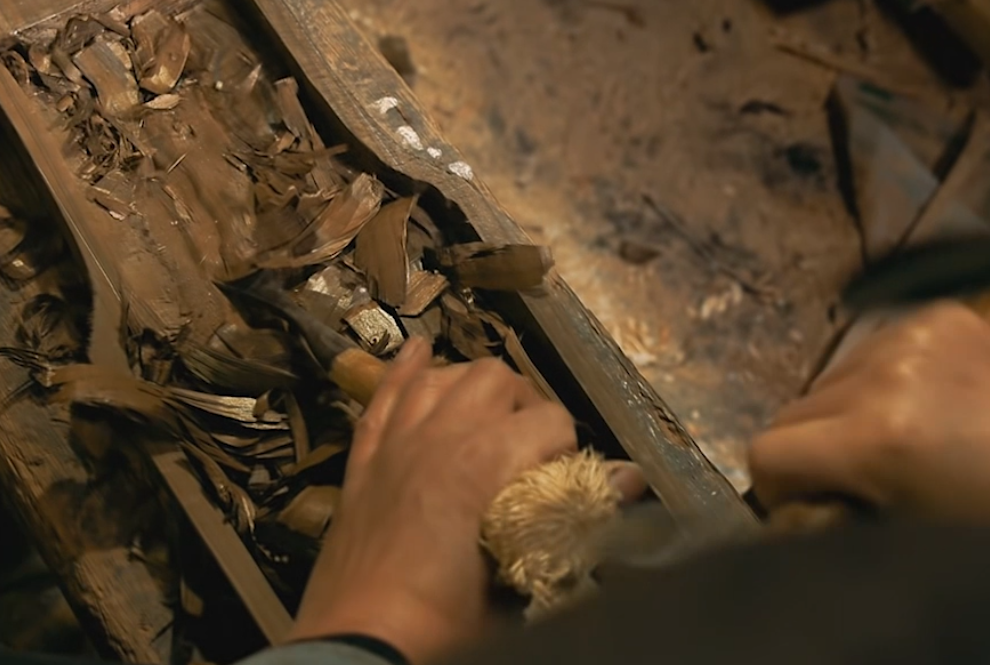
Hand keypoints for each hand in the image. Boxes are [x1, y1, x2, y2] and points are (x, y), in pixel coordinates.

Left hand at [289, 339, 577, 661]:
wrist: (360, 646)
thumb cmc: (443, 622)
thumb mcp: (520, 574)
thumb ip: (570, 518)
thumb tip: (629, 481)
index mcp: (482, 461)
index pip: (549, 419)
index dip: (567, 445)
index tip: (566, 479)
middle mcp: (439, 435)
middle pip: (495, 378)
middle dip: (526, 404)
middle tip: (534, 448)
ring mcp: (395, 443)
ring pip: (440, 377)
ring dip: (471, 384)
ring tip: (490, 410)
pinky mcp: (364, 461)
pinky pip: (383, 398)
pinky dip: (403, 372)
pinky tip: (418, 354)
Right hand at [748, 302, 989, 525]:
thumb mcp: (902, 525)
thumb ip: (834, 502)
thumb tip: (795, 496)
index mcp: (876, 435)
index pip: (767, 450)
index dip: (779, 489)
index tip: (811, 505)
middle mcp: (883, 373)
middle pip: (792, 411)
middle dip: (813, 451)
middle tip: (858, 479)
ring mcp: (911, 335)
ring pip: (828, 376)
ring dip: (845, 411)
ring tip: (899, 438)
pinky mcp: (937, 314)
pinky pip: (872, 348)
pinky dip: (883, 378)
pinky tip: (926, 402)